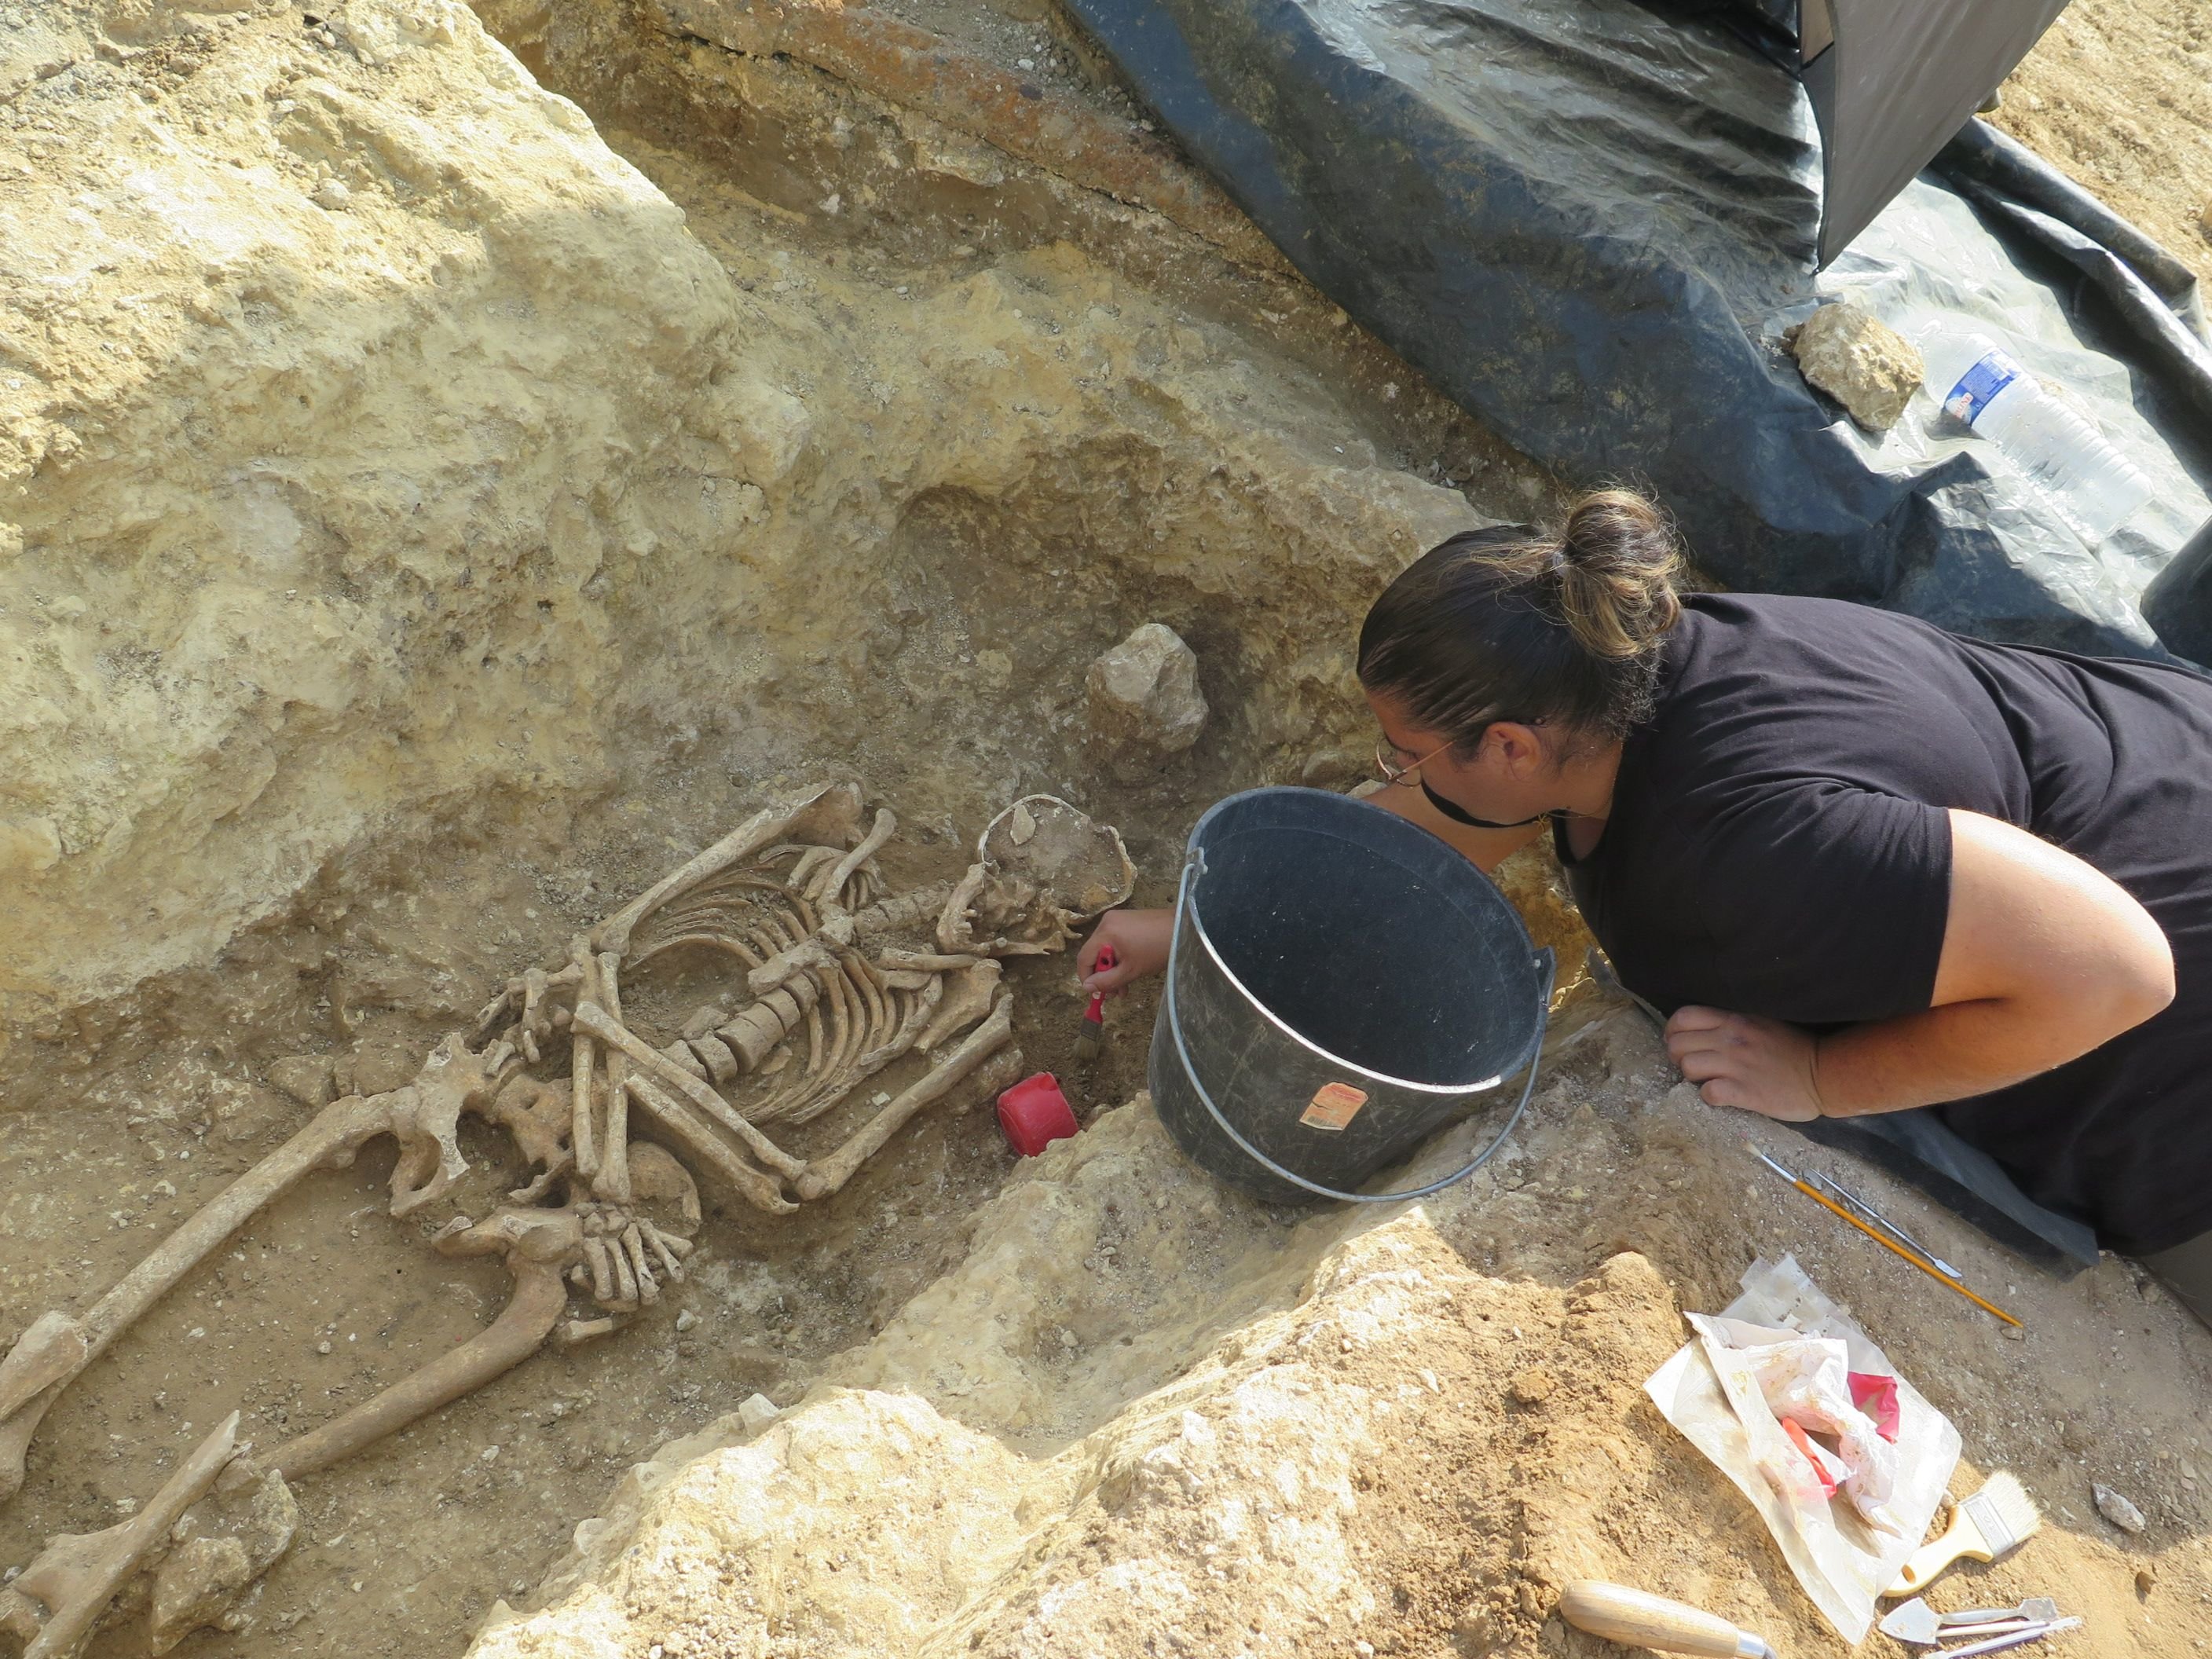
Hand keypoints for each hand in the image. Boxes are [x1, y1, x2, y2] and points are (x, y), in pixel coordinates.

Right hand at [1077, 908, 1172, 994]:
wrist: (1182, 929)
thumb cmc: (1158, 950)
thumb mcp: (1130, 971)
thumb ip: (1107, 981)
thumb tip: (1087, 988)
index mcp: (1106, 932)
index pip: (1083, 957)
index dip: (1086, 977)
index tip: (1095, 992)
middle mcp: (1107, 921)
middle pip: (1094, 953)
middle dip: (1103, 975)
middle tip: (1114, 993)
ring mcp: (1117, 918)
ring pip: (1105, 948)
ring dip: (1113, 968)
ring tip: (1124, 987)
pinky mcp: (1126, 919)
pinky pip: (1115, 941)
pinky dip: (1119, 956)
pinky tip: (1129, 969)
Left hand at [1665, 1006, 1825, 1121]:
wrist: (1825, 1074)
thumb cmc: (1794, 1049)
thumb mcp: (1761, 1023)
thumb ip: (1732, 1023)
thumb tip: (1704, 1029)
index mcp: (1735, 1020)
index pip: (1684, 1016)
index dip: (1673, 1030)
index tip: (1679, 1041)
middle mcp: (1731, 1040)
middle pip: (1678, 1044)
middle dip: (1678, 1056)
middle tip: (1693, 1065)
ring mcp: (1737, 1066)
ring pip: (1688, 1067)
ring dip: (1691, 1077)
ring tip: (1707, 1080)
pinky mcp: (1745, 1092)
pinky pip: (1708, 1093)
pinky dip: (1709, 1096)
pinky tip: (1721, 1095)